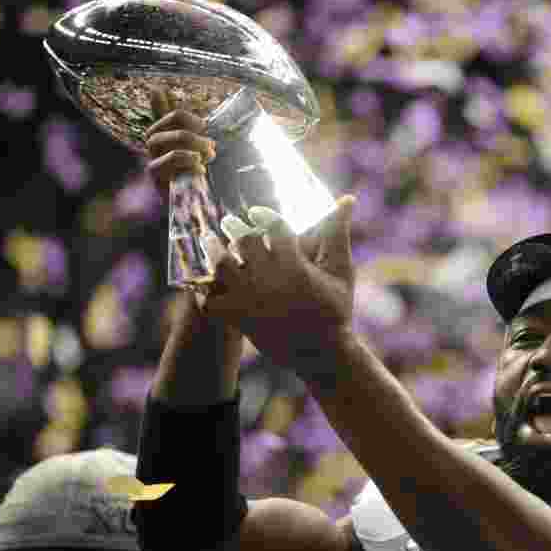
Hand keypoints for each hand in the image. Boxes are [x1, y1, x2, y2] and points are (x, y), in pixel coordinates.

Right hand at [144, 89, 216, 189]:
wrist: (176, 194)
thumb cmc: (181, 165)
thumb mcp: (181, 140)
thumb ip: (174, 118)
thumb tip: (157, 88)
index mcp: (160, 129)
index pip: (176, 114)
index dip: (193, 120)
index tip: (204, 128)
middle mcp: (153, 140)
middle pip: (175, 127)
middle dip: (196, 136)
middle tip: (211, 146)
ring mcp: (152, 155)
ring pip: (173, 143)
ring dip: (195, 148)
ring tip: (208, 157)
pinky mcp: (154, 172)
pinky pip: (171, 160)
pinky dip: (190, 163)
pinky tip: (201, 170)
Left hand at [198, 194, 356, 378]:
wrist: (322, 353)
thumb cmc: (335, 310)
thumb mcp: (341, 271)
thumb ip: (338, 233)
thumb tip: (347, 198)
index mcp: (295, 265)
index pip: (273, 226)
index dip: (263, 215)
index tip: (256, 212)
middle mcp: (270, 278)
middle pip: (244, 240)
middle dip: (236, 228)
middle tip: (229, 222)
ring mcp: (251, 299)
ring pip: (221, 264)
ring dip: (213, 249)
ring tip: (209, 240)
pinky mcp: (239, 319)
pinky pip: (210, 301)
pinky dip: (203, 291)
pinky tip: (203, 280)